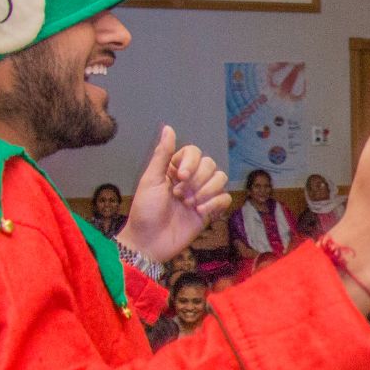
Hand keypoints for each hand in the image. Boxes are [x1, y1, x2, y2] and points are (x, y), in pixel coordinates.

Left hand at [116, 126, 230, 261]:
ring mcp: (202, 194)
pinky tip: (200, 211)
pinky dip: (214, 203)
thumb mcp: (151, 180)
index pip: (194, 152)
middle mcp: (191, 179)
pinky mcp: (210, 210)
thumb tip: (168, 127)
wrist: (150, 242)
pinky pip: (225, 198)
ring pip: (221, 178)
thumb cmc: (145, 211)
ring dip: (206, 191)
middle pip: (210, 164)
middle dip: (197, 180)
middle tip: (179, 195)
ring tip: (189, 204)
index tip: (179, 177)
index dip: (191, 162)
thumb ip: (162, 154)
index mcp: (175, 169)